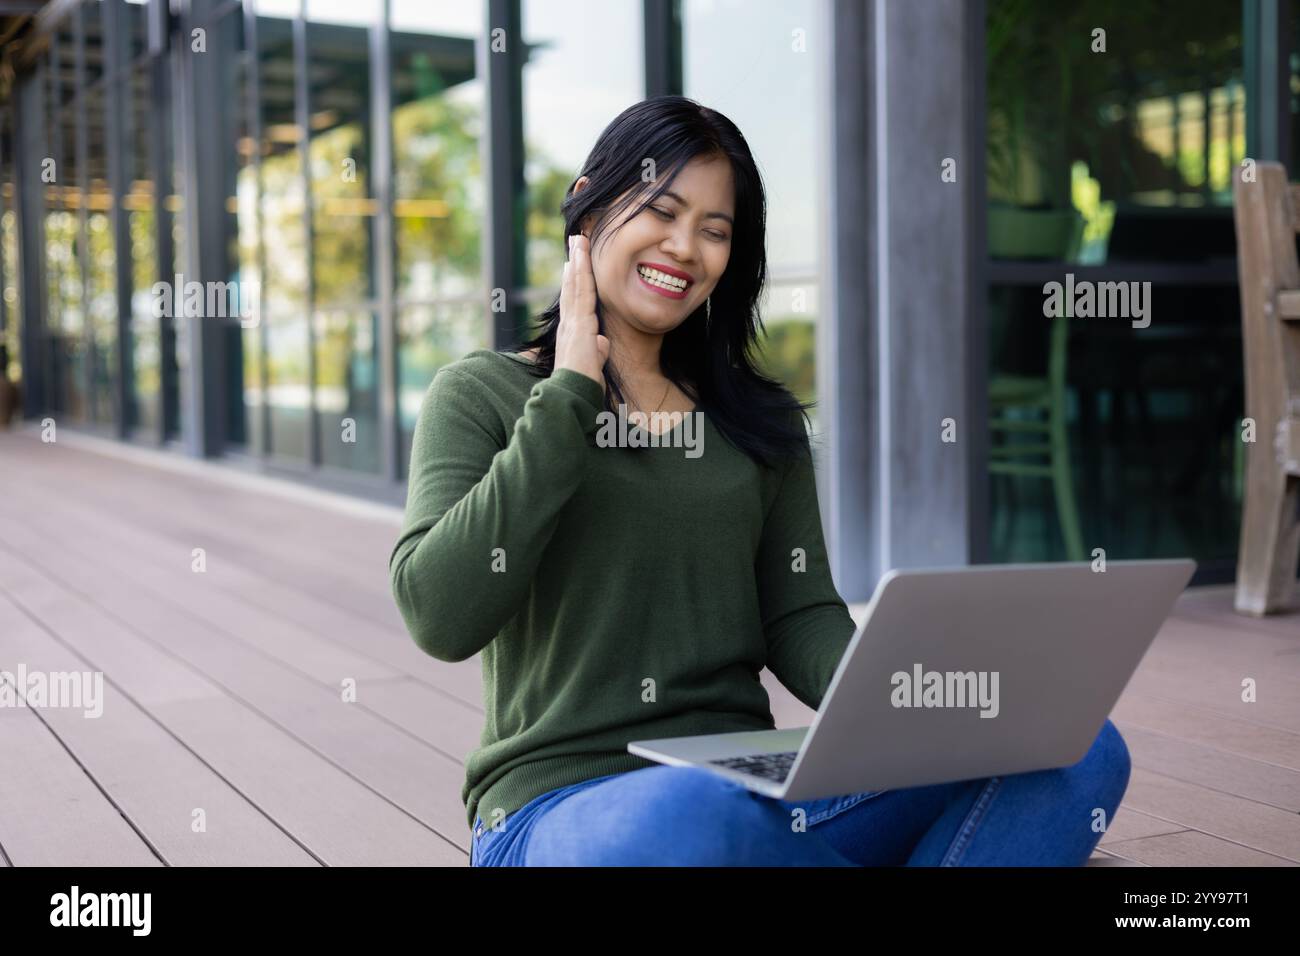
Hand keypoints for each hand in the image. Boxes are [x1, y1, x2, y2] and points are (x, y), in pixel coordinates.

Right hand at [555, 233, 609, 389]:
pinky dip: (580, 274)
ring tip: (579, 239)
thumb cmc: (583, 386)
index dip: (576, 280)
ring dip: (577, 260)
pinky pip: (581, 292)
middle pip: (573, 287)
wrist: (572, 396)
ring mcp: (572, 322)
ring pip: (576, 284)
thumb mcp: (594, 366)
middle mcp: (569, 324)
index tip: (575, 263)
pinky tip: (579, 258)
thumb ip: (597, 352)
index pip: (576, 301)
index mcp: (573, 333)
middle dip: (575, 263)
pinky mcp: (579, 323)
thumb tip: (602, 343)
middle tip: (577, 241)